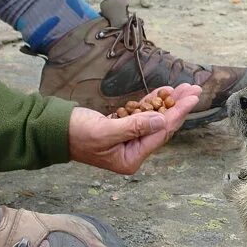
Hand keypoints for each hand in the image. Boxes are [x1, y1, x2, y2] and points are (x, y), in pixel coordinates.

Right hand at [67, 84, 200, 173]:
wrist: (52, 130)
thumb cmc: (75, 133)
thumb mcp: (105, 131)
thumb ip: (134, 126)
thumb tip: (162, 120)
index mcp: (130, 158)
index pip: (161, 133)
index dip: (178, 113)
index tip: (192, 98)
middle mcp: (132, 151)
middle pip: (162, 126)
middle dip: (178, 106)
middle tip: (194, 89)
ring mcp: (127, 140)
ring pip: (154, 118)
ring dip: (168, 102)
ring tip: (184, 87)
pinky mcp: (122, 127)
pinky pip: (142, 114)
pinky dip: (152, 102)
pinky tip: (164, 91)